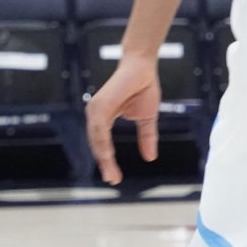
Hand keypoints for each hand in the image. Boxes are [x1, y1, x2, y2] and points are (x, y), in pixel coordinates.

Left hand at [84, 54, 160, 184]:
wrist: (143, 65)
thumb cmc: (143, 86)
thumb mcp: (146, 118)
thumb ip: (146, 137)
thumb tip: (151, 158)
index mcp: (102, 117)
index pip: (101, 144)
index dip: (107, 161)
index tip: (114, 177)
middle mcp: (95, 114)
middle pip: (96, 145)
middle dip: (105, 164)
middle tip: (112, 181)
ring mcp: (95, 109)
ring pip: (96, 141)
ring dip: (103, 159)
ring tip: (111, 175)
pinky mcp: (100, 105)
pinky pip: (99, 131)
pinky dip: (103, 145)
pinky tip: (109, 158)